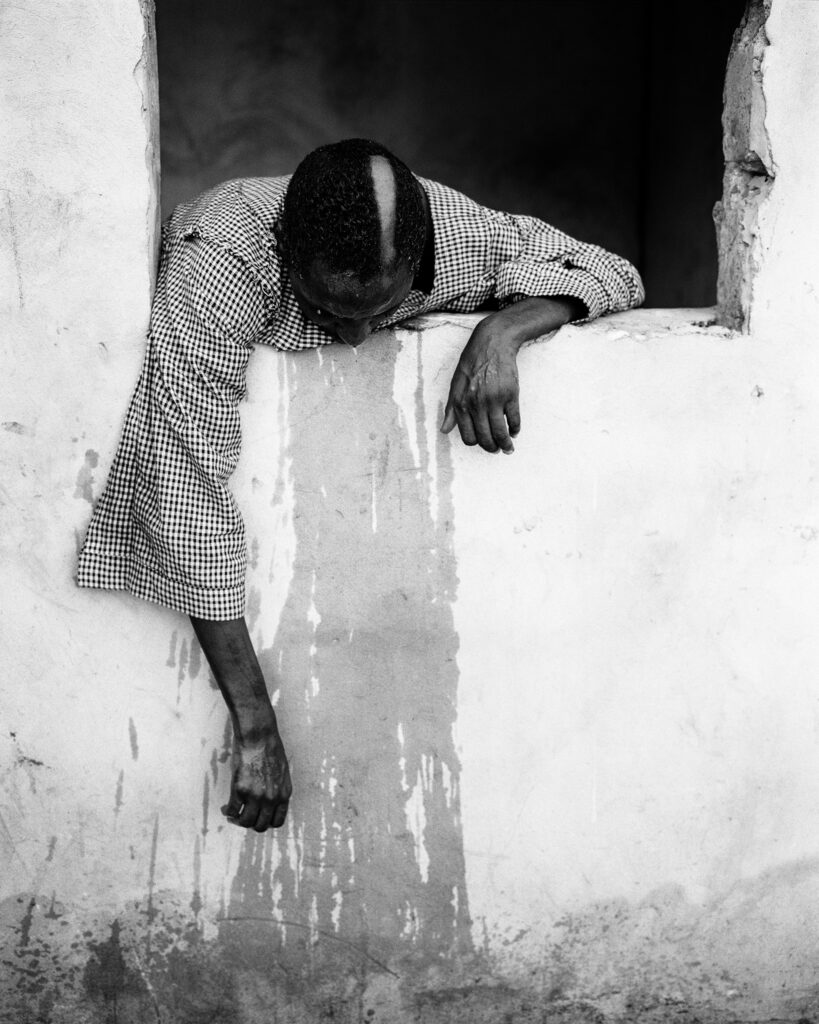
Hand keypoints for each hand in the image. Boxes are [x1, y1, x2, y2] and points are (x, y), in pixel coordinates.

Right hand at [222, 724, 291, 831]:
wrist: (258, 736)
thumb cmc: (269, 749)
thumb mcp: (281, 773)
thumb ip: (276, 789)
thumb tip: (268, 802)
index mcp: (284, 794)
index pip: (277, 821)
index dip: (265, 822)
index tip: (257, 818)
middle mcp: (271, 798)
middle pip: (260, 825)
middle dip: (250, 823)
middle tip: (242, 817)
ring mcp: (256, 796)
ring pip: (245, 821)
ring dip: (237, 821)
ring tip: (232, 815)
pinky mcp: (241, 789)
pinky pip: (232, 809)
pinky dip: (228, 811)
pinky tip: (225, 808)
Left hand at [441, 320, 520, 453]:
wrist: (492, 344)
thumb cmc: (472, 363)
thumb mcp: (455, 385)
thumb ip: (450, 410)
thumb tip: (444, 430)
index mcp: (461, 404)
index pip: (468, 436)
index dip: (476, 443)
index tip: (482, 443)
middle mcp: (477, 404)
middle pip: (485, 438)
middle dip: (492, 448)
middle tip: (496, 449)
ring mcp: (494, 400)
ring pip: (500, 432)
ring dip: (505, 444)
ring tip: (508, 447)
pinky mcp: (510, 395)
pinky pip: (514, 420)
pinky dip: (515, 429)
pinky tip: (515, 431)